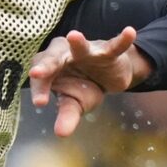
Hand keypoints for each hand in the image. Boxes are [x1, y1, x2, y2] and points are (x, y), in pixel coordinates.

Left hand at [29, 27, 154, 137]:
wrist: (108, 76)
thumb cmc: (83, 87)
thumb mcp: (75, 103)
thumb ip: (67, 116)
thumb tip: (61, 134)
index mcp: (50, 69)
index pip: (40, 79)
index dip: (39, 89)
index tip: (40, 103)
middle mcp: (63, 54)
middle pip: (52, 58)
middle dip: (46, 66)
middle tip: (36, 73)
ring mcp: (85, 51)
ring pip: (79, 46)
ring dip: (78, 42)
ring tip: (74, 36)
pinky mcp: (106, 51)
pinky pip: (114, 45)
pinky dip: (122, 40)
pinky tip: (130, 32)